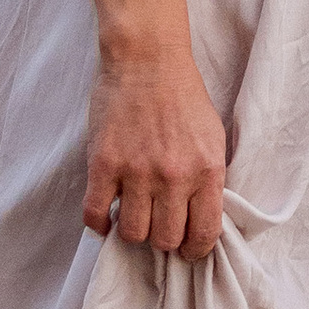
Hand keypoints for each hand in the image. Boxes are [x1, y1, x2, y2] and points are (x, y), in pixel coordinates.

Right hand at [81, 54, 227, 257]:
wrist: (147, 57)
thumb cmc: (183, 94)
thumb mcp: (213, 136)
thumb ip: (208, 178)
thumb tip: (202, 218)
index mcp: (206, 170)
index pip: (203, 234)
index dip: (194, 250)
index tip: (186, 250)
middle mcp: (174, 176)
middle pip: (165, 239)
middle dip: (162, 239)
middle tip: (157, 226)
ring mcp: (137, 171)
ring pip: (132, 233)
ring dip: (132, 230)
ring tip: (133, 215)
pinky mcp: (104, 164)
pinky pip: (95, 214)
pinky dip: (98, 223)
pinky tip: (105, 216)